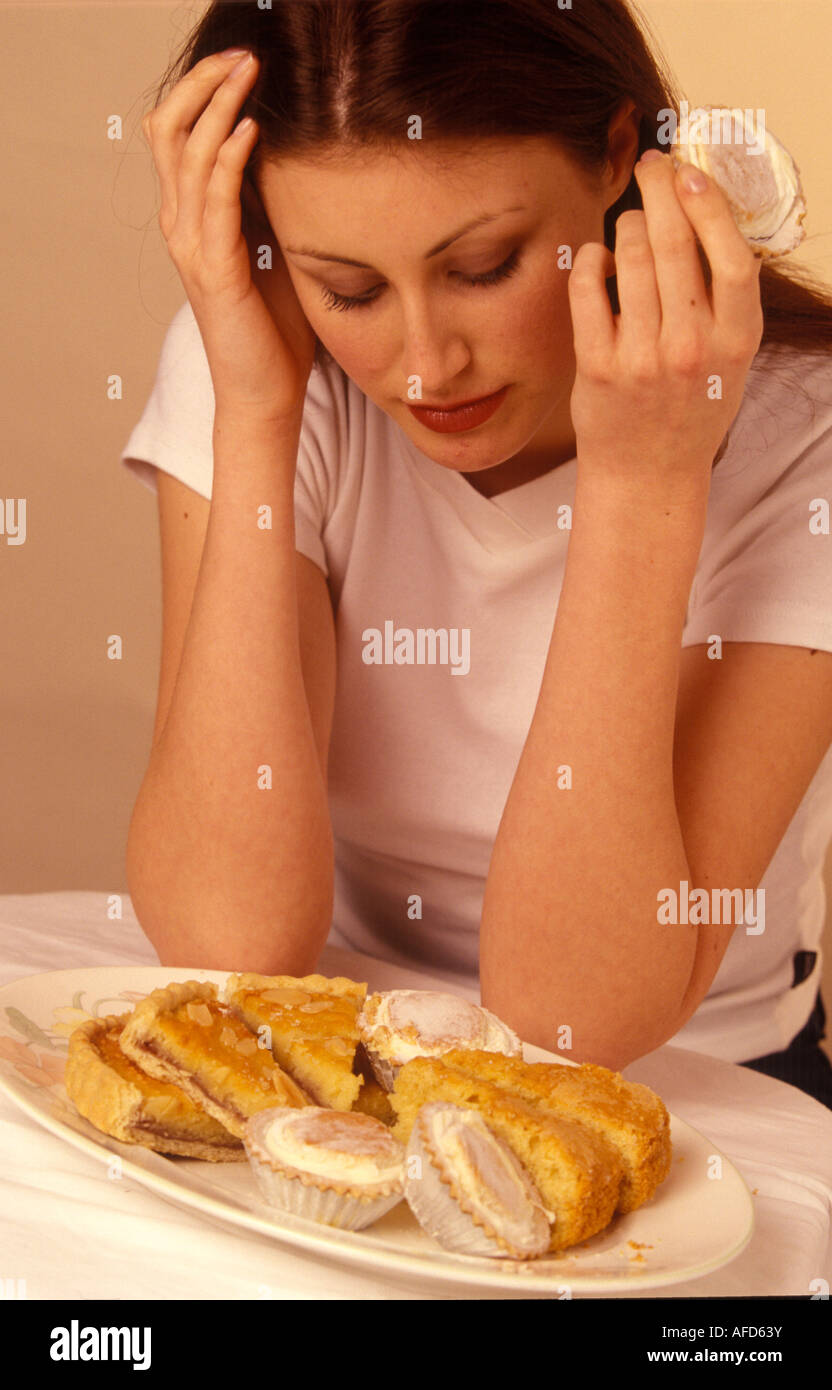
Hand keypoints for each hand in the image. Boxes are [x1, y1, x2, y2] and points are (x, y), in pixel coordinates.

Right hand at [142, 51, 315, 422]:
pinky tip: (252, 130)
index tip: (243, 61)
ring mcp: (193, 248)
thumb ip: (271, 202)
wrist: (266, 392)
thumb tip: (297, 150)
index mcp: (193, 218)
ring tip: (249, 72)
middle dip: (204, 83)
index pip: (177, 133)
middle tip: (243, 55)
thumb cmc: (277, 326)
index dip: (203, 90)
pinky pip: (214, 200)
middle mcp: (183, 226)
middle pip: (169, 129)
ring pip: (186, 155)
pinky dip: (229, 158)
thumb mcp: (277, 246)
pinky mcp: (215, 271)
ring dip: (218, 106)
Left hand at [567, 151, 763, 498]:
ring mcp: (641, 359)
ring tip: (630, 222)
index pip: (733, 258)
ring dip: (627, 225)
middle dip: (661, 191)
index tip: (692, 175)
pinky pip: (588, 289)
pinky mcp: (597, 368)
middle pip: (677, 245)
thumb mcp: (730, 362)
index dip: (711, 207)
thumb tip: (708, 217)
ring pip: (632, 258)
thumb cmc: (690, 411)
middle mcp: (691, 350)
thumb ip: (727, 302)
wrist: (648, 476)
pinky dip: (591, 261)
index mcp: (735, 344)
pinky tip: (597, 258)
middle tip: (652, 168)